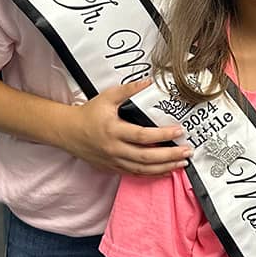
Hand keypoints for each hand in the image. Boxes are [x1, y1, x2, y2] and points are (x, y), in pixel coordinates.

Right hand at [60, 79, 192, 175]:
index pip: (143, 135)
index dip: (163, 134)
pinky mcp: (113, 168)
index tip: (179, 131)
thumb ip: (130, 90)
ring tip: (182, 164)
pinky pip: (136, 173)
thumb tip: (150, 82)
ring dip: (164, 168)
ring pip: (143, 169)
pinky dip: (152, 174)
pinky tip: (165, 170)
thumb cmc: (88, 114)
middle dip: (170, 156)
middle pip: (147, 157)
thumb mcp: (108, 97)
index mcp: (114, 130)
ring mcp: (114, 161)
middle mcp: (115, 148)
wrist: (68, 132)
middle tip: (187, 152)